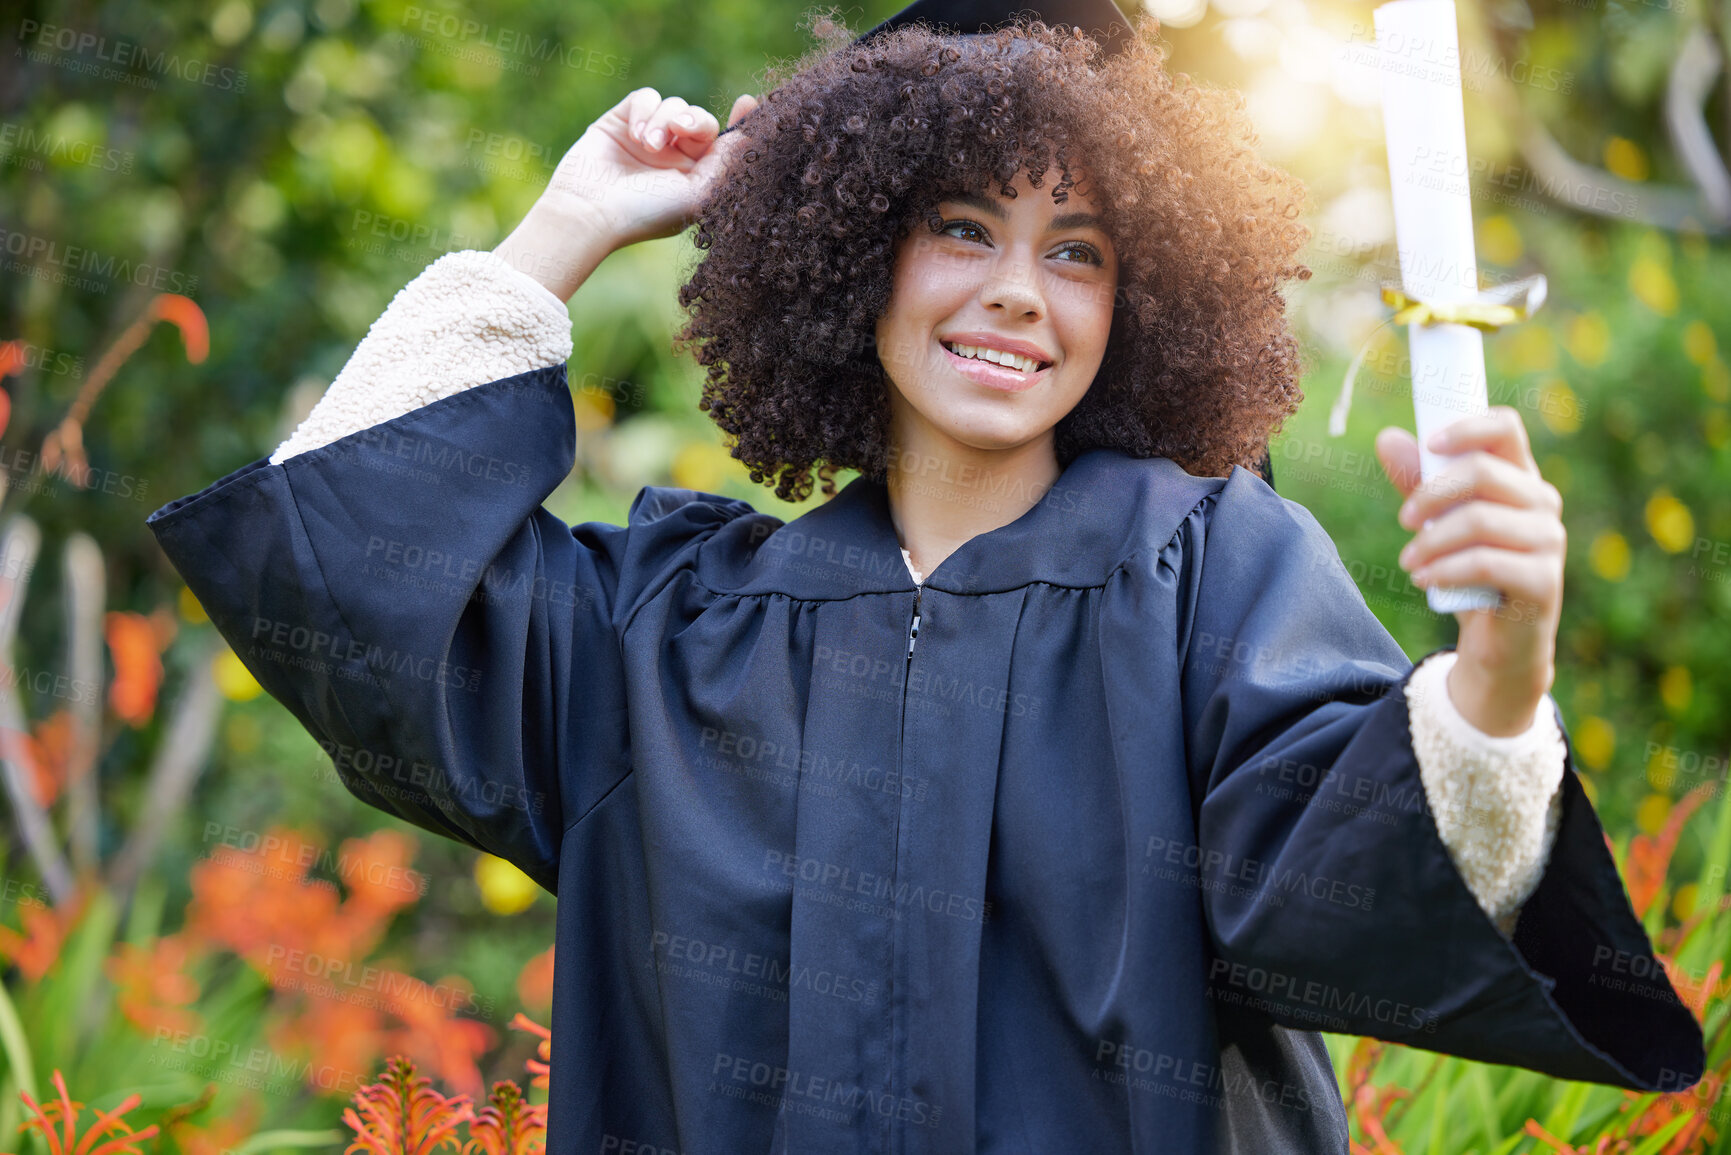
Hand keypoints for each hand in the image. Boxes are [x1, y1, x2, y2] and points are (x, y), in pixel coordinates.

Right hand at [542, 87, 760, 247]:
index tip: (747, 101)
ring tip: (649, 145)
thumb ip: (725, 164)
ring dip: (664, 120)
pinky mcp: (622, 121)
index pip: (723, 141)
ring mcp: (649, 137)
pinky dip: (646, 110)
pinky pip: (646, 97)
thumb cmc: (646, 212)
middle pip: (699, 118)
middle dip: (694, 120)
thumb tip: (749, 136)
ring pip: (673, 105)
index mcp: (696, 175)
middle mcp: (674, 155)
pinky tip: (637, 134)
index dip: (739, 121)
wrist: (592, 211)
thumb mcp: (696, 194)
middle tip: (680, 130)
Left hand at [1374, 407, 1565, 736]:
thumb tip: (1387, 438)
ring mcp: (1549, 541)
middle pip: (1483, 471)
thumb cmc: (1471, 572)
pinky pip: (1484, 562)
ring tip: (1410, 561)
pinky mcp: (1544, 580)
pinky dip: (1445, 569)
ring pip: (1479, 520)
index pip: (1506, 427)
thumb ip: (1419, 481)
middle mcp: (1542, 502)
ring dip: (1431, 540)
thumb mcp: (1440, 522)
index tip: (1428, 444)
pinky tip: (1424, 579)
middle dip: (1431, 493)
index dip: (1467, 427)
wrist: (1500, 641)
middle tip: (1403, 519)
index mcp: (1521, 477)